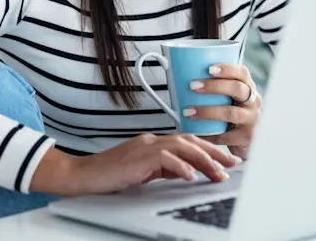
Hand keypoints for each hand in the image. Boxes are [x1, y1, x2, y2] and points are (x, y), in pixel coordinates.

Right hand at [30, 133, 240, 196]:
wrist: (83, 175)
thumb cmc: (110, 175)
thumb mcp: (143, 171)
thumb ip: (163, 168)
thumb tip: (186, 172)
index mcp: (154, 143)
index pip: (187, 142)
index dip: (209, 149)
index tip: (226, 160)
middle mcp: (152, 140)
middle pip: (190, 141)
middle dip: (214, 152)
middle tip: (232, 163)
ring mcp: (145, 147)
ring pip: (182, 147)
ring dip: (203, 160)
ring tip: (218, 173)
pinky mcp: (138, 158)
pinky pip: (164, 159)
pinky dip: (180, 167)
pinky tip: (191, 176)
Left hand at [187, 63, 261, 159]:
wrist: (247, 140)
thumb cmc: (232, 113)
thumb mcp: (231, 98)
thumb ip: (216, 88)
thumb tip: (182, 77)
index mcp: (249, 88)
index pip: (242, 73)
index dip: (227, 69)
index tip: (209, 69)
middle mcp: (254, 102)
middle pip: (238, 89)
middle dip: (214, 86)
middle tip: (193, 86)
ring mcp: (252, 121)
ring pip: (231, 113)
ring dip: (208, 111)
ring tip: (189, 112)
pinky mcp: (246, 138)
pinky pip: (225, 136)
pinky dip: (208, 134)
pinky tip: (194, 131)